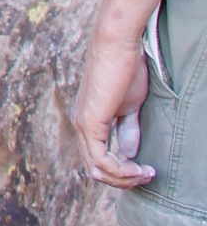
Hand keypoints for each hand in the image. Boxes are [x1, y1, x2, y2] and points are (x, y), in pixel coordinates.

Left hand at [73, 25, 155, 185]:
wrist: (117, 45)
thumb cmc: (124, 69)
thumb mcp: (128, 106)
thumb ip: (127, 129)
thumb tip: (128, 154)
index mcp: (87, 121)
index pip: (97, 160)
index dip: (121, 172)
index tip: (145, 170)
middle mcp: (79, 124)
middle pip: (95, 170)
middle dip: (123, 180)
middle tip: (147, 176)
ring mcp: (82, 124)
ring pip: (97, 170)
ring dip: (124, 178)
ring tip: (145, 174)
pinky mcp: (90, 122)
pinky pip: (102, 160)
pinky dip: (122, 170)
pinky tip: (139, 168)